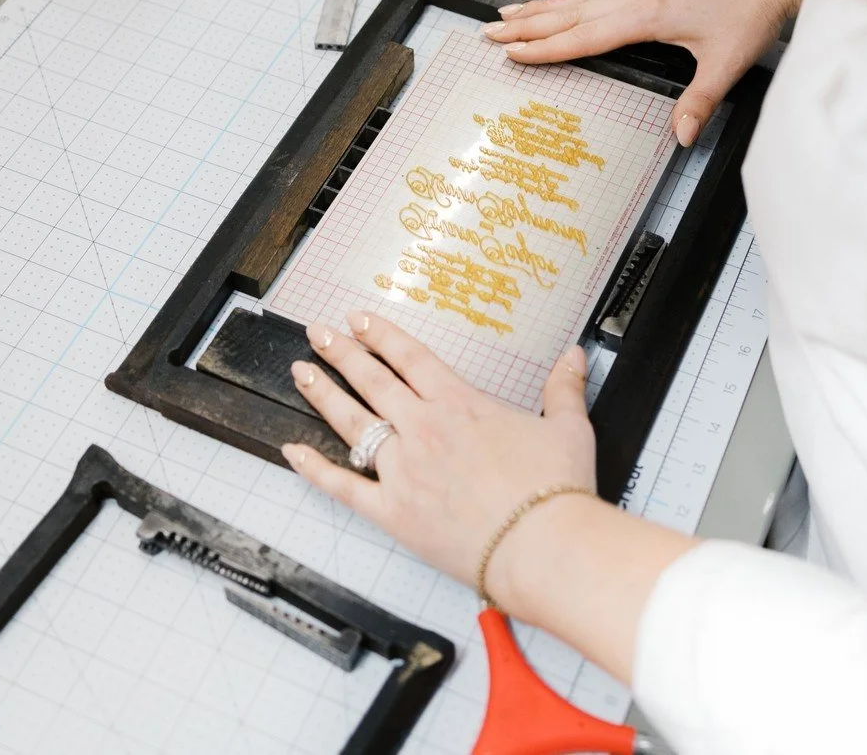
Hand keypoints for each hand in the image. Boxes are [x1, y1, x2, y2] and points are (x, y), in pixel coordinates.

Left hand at [281, 313, 595, 606]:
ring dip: (323, 393)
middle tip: (318, 333)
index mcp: (460, 404)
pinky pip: (344, 487)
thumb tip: (573, 357)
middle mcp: (424, 429)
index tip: (359, 319)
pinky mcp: (394, 512)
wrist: (544, 547)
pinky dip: (315, 469)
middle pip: (372, 380)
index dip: (381, 335)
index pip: (410, 357)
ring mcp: (404, 470)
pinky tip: (292, 451)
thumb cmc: (555, 492)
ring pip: (352, 423)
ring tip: (301, 372)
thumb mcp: (568, 427)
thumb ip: (563, 388)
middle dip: (342, 352)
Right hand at [482, 0, 810, 145]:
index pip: (584, 36)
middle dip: (527, 25)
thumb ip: (700, 101)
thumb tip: (681, 136)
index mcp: (647, 15)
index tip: (513, 53)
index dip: (546, 47)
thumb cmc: (750, 12)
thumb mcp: (728, 63)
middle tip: (488, 32)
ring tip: (507, 14)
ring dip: (540, 8)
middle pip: (569, 13)